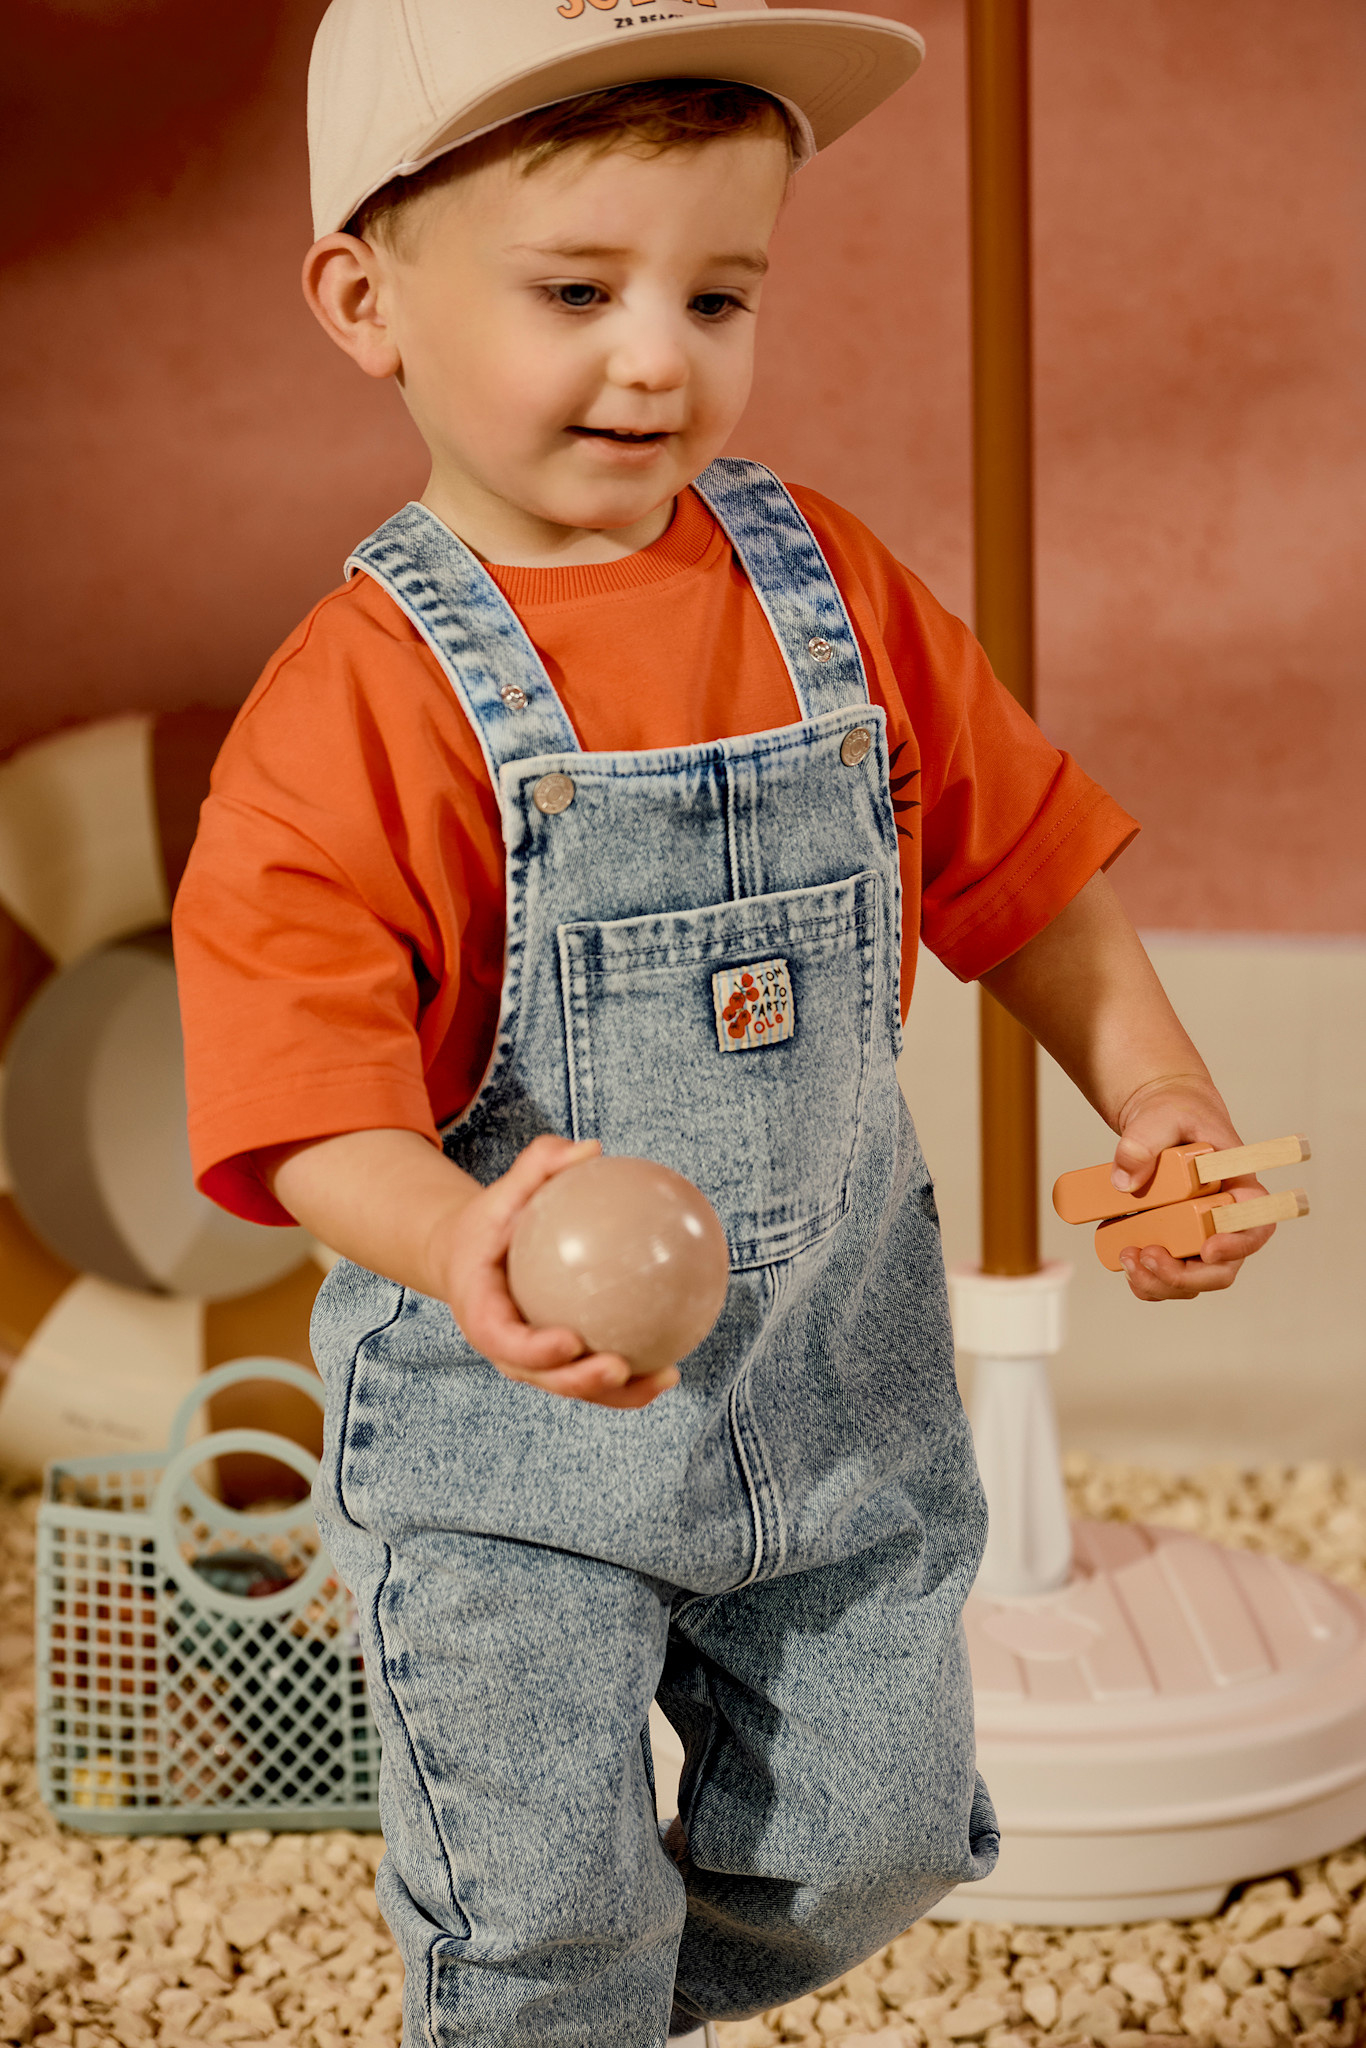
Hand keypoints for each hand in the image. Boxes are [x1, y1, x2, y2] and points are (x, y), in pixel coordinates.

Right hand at [435, 1134, 679, 1408]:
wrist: (469, 1258)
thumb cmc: (490, 1221)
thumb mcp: (502, 1191)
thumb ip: (538, 1167)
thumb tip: (592, 1147)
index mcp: (483, 1314)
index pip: (505, 1340)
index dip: (536, 1350)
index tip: (572, 1341)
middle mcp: (506, 1349)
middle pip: (543, 1377)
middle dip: (582, 1381)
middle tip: (618, 1368)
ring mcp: (532, 1363)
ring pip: (575, 1387)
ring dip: (620, 1394)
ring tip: (667, 1377)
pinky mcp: (557, 1364)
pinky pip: (593, 1374)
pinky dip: (632, 1380)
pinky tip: (673, 1366)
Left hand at [1110, 1080, 1275, 1301]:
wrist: (1160, 1119)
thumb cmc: (1174, 1113)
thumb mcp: (1159, 1115)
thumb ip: (1143, 1141)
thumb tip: (1124, 1181)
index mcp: (1238, 1186)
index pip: (1256, 1225)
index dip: (1239, 1244)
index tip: (1209, 1248)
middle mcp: (1225, 1220)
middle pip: (1223, 1267)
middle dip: (1186, 1275)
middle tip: (1150, 1257)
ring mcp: (1200, 1237)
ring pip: (1195, 1280)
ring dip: (1162, 1282)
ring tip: (1128, 1258)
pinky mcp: (1176, 1244)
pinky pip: (1169, 1278)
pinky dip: (1148, 1282)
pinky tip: (1127, 1265)